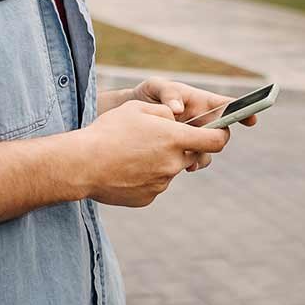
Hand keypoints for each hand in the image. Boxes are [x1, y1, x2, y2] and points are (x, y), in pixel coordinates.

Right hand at [74, 100, 229, 206]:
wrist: (83, 164)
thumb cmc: (109, 131)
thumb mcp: (138, 107)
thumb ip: (165, 111)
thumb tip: (177, 119)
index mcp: (174, 138)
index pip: (216, 140)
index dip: (222, 135)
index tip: (220, 132)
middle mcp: (173, 163)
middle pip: (191, 155)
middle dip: (180, 147)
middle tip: (155, 140)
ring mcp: (161, 183)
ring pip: (170, 170)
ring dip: (159, 162)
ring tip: (131, 153)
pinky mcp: (148, 197)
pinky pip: (154, 184)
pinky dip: (145, 176)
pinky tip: (124, 169)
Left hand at [132, 77, 258, 171]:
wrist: (127, 115)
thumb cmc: (146, 95)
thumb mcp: (154, 86)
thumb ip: (168, 93)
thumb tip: (178, 109)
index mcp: (201, 101)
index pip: (227, 105)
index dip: (243, 111)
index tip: (252, 119)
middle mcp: (202, 120)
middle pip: (222, 132)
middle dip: (218, 139)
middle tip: (208, 142)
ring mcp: (194, 137)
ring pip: (209, 150)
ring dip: (204, 156)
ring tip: (190, 160)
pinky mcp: (183, 150)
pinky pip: (195, 160)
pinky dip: (192, 163)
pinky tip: (184, 165)